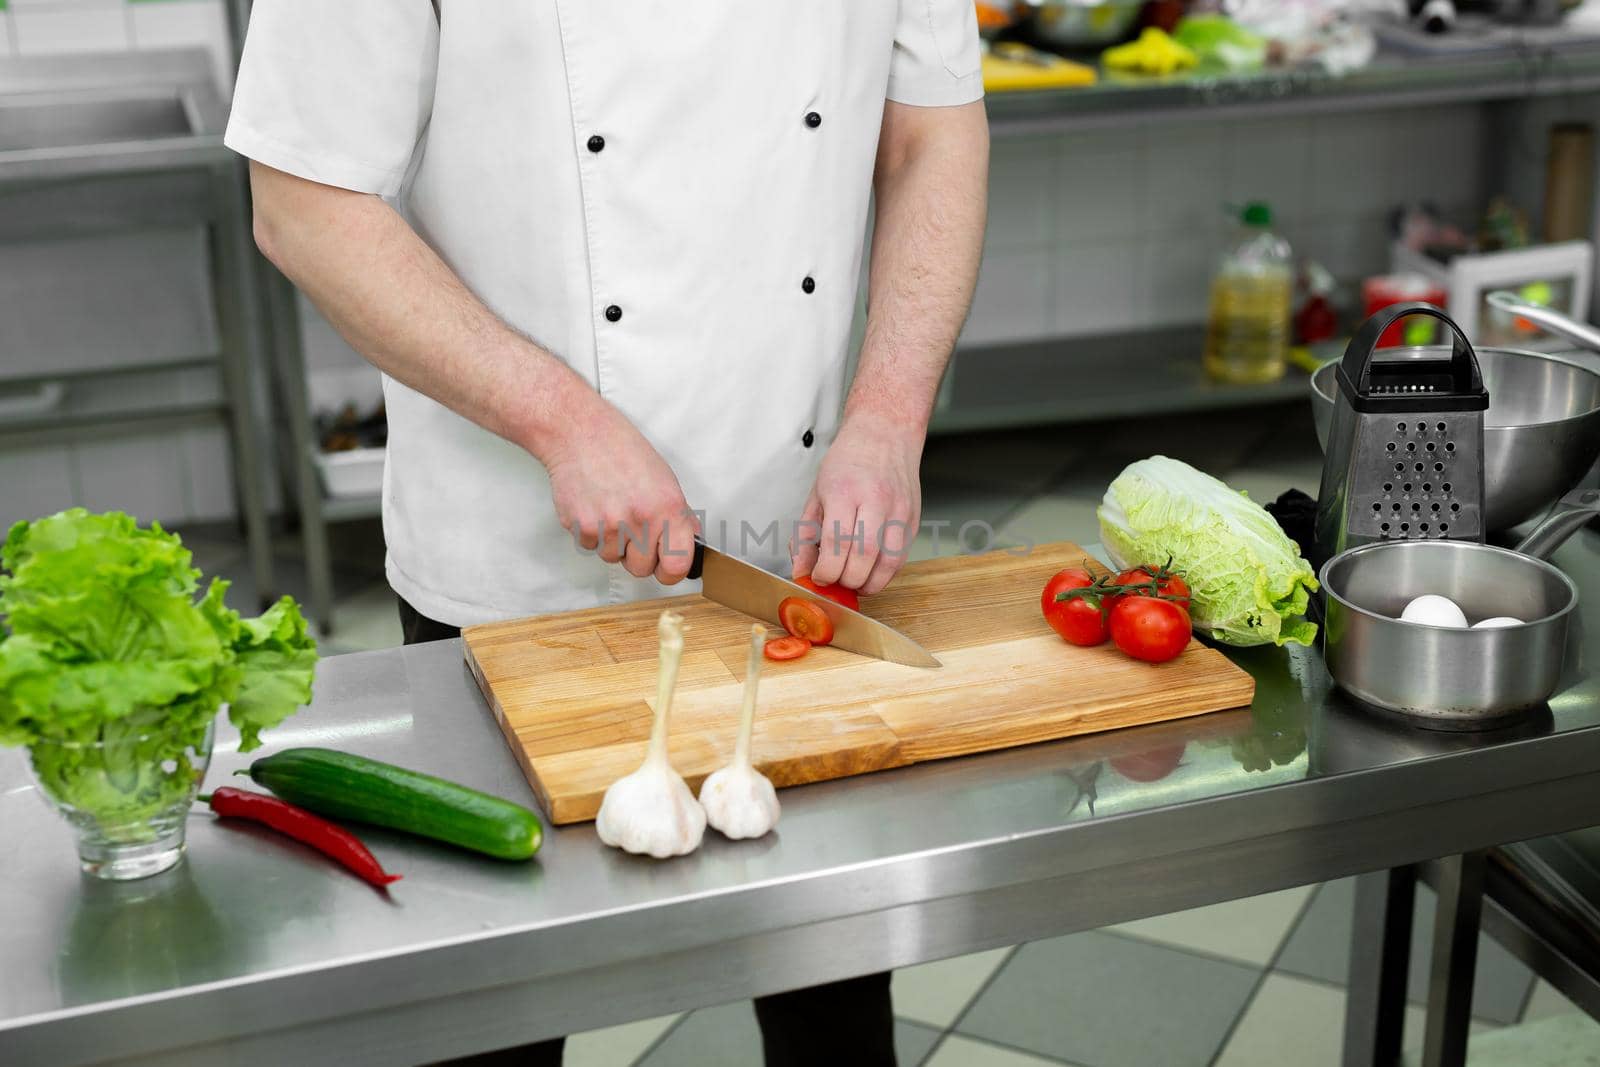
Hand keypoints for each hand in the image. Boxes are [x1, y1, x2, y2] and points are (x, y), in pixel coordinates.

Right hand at [541, 396, 698, 583]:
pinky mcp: (582, 527)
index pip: (677, 565)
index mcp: (668, 508)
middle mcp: (640, 520)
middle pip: (641, 570)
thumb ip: (678, 515)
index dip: (671, 572)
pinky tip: (594, 505)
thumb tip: (688, 543)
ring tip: (610, 508)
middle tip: (632, 530)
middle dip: (637, 556)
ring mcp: (609, 525)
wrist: (581, 433)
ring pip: (613, 559)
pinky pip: (590, 547)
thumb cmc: (623, 451)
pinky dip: (591, 532)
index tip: (666, 567)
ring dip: (612, 542)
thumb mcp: (664, 478)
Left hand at [790, 419, 921, 594]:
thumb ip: (806, 535)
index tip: (819, 577)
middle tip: (835, 582)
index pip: (838, 542)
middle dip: (846, 579)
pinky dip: (884, 574)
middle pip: (864, 555)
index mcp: (845, 491)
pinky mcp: (913, 520)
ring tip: (853, 582)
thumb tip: (801, 570)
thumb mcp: (816, 493)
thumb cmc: (849, 460)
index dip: (826, 569)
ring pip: (888, 562)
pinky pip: (901, 558)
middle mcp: (876, 500)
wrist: (885, 433)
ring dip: (868, 583)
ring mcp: (899, 511)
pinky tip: (870, 572)